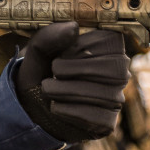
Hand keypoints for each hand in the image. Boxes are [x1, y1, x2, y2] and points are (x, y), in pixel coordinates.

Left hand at [15, 22, 129, 142]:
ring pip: (107, 94)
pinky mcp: (107, 123)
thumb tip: (73, 27)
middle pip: (115, 69)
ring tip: (48, 89)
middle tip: (54, 72)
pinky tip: (56, 106)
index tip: (62, 52)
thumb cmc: (40, 72)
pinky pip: (100, 117)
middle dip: (77, 69)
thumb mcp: (36, 52)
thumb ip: (49, 37)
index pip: (111, 42)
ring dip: (68, 90)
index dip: (82, 47)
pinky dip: (71, 111)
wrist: (30, 107)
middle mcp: (118, 72)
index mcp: (106, 48)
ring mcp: (115, 98)